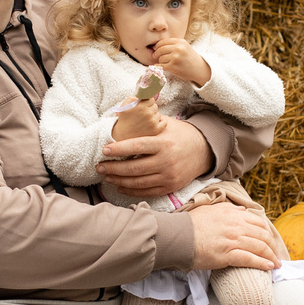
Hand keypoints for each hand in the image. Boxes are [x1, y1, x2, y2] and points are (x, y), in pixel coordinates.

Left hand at [98, 118, 214, 198]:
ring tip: (106, 176)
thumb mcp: (167, 123)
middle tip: (99, 166)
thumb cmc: (180, 134)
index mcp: (163, 143)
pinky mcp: (170, 187)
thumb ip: (147, 120)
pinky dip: (131, 191)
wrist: (204, 151)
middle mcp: (166, 161)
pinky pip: (147, 192)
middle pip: (134, 168)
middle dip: (113, 168)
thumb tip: (124, 112)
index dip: (118, 149)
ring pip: (138, 182)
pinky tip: (120, 186)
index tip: (104, 150)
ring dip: (119, 180)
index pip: (137, 147)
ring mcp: (168, 176)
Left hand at [150, 39, 210, 85]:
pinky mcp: (173, 66)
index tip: (155, 48)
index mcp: (180, 42)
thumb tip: (156, 46)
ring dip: (160, 61)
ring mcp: (175, 57)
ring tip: (165, 62)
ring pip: (161, 58)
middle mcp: (178, 48)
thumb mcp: (184, 47)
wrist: (199, 69)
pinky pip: (161, 66)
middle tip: (154, 56)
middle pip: (160, 49)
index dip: (157, 45)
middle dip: (156, 53)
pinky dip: (159, 67)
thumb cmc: (190, 58)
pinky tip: (159, 67)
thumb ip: (173, 45)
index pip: (163, 41)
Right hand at [188, 201, 279, 270]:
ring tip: (277, 263)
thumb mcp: (211, 209)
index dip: (267, 232)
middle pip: (263, 235)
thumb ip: (228, 209)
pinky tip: (269, 267)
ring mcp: (233, 240)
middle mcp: (236, 225)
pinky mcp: (228, 255)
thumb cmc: (191, 224)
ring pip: (260, 247)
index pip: (258, 221)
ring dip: (271, 256)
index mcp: (233, 214)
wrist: (179, 237)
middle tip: (276, 253)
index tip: (269, 239)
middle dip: (272, 245)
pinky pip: (251, 259)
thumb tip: (242, 210)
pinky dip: (262, 263)